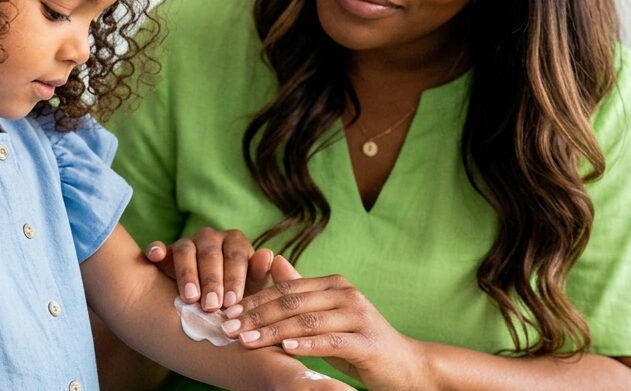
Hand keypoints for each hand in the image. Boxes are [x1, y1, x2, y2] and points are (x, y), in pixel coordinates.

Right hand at [145, 227, 274, 311]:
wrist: (209, 300)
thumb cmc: (234, 294)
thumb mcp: (250, 288)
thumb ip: (259, 273)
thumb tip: (269, 255)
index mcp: (235, 242)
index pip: (236, 255)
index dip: (234, 278)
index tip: (232, 302)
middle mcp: (211, 237)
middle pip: (210, 253)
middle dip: (211, 281)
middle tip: (211, 306)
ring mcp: (188, 242)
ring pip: (185, 250)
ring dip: (187, 273)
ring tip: (190, 297)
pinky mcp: (166, 251)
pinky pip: (159, 247)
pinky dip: (156, 249)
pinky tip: (154, 256)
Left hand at [223, 257, 427, 390]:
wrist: (404, 366)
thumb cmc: (359, 342)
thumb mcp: (326, 316)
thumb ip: (301, 292)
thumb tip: (273, 263)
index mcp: (334, 284)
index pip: (286, 288)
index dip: (254, 300)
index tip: (226, 313)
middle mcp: (346, 293)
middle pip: (292, 302)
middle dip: (257, 315)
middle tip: (229, 328)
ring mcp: (358, 316)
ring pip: (307, 320)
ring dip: (273, 331)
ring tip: (248, 341)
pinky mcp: (367, 341)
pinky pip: (331, 340)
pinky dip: (305, 344)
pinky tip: (285, 348)